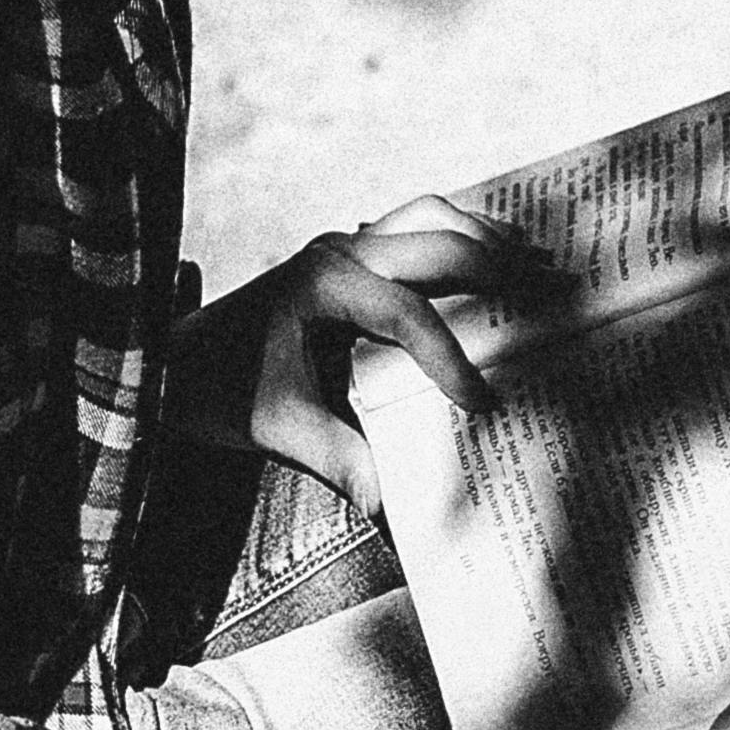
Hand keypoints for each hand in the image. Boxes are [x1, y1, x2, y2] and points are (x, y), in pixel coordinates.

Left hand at [177, 193, 542, 512]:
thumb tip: (394, 513)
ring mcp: (345, 242)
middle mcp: (337, 251)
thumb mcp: (278, 429)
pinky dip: (461, 236)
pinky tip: (498, 261)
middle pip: (436, 242)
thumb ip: (339, 461)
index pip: (404, 315)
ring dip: (485, 238)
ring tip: (538, 266)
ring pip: (431, 216)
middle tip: (555, 299)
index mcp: (319, 285)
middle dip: (498, 270)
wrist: (174, 360)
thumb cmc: (221, 391)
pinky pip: (417, 224)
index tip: (482, 403)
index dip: (449, 358)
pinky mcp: (351, 250)